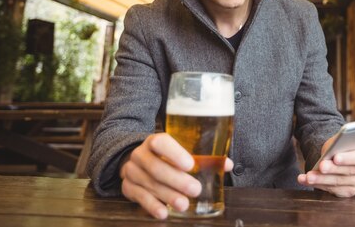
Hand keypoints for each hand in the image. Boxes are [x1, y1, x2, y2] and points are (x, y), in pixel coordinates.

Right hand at [119, 133, 233, 218]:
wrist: (135, 159)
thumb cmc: (165, 156)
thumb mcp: (180, 151)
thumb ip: (202, 157)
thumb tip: (227, 165)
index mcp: (155, 141)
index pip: (161, 143)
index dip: (175, 153)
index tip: (190, 165)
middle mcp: (141, 154)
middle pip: (156, 168)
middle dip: (177, 180)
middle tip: (195, 189)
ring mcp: (131, 171)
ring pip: (150, 184)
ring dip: (168, 195)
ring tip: (184, 204)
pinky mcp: (127, 187)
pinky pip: (139, 197)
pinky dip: (152, 205)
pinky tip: (163, 212)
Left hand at [297, 139, 354, 196]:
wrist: (335, 155)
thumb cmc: (337, 146)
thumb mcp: (337, 141)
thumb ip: (335, 145)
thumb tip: (328, 154)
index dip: (348, 158)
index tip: (335, 158)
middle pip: (347, 171)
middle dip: (332, 169)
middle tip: (320, 166)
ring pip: (337, 182)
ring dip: (320, 179)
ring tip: (308, 176)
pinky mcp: (348, 191)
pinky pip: (332, 190)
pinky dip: (317, 185)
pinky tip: (305, 180)